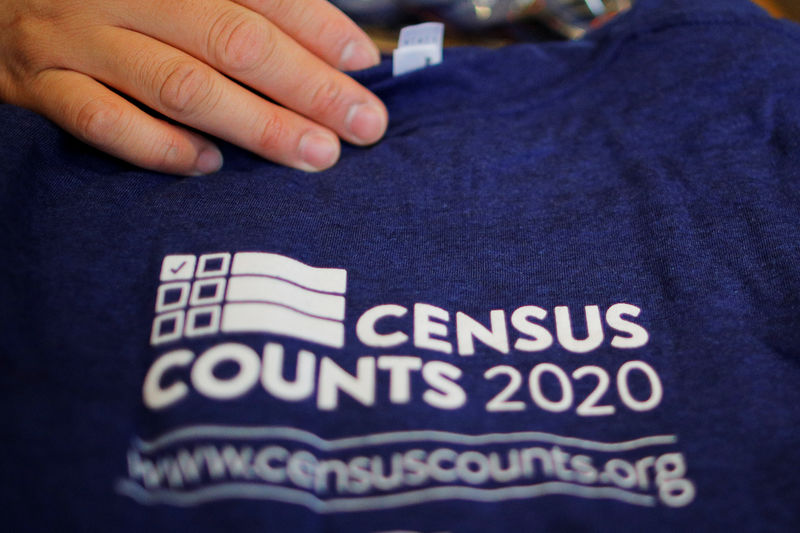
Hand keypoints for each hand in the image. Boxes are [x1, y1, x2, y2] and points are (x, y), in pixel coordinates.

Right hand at [0, 0, 386, 173]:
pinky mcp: (42, 86)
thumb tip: (331, 52)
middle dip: (307, 86)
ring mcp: (79, 39)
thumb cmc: (114, 1)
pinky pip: (104, 122)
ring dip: (255, 124)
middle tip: (361, 123)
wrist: (1, 3)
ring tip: (313, 154)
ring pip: (180, 85)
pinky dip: (162, 148)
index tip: (364, 64)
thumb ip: (241, 7)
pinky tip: (211, 165)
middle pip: (232, 40)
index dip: (318, 28)